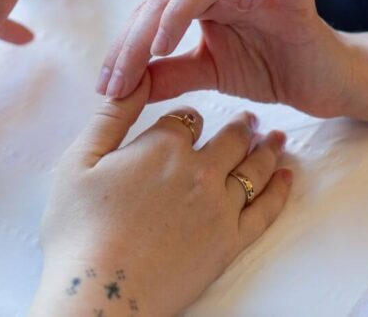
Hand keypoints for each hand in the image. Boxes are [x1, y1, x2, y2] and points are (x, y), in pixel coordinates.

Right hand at [31, 73, 292, 316]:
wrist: (101, 293)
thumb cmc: (80, 230)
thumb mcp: (81, 160)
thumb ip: (113, 114)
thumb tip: (133, 74)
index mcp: (162, 146)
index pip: (188, 118)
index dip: (189, 119)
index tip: (192, 121)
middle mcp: (198, 171)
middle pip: (230, 138)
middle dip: (241, 125)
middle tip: (250, 119)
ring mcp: (220, 207)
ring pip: (253, 168)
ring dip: (267, 149)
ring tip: (276, 138)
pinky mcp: (230, 242)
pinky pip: (266, 210)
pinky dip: (280, 190)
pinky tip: (286, 177)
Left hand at [96, 0, 356, 116]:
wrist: (327, 82)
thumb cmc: (270, 69)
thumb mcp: (209, 74)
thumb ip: (169, 74)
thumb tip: (121, 88)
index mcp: (200, 3)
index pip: (150, 13)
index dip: (123, 49)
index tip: (106, 90)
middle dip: (138, 37)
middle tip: (122, 81)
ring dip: (180, 7)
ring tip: (164, 46)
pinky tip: (247, 0)